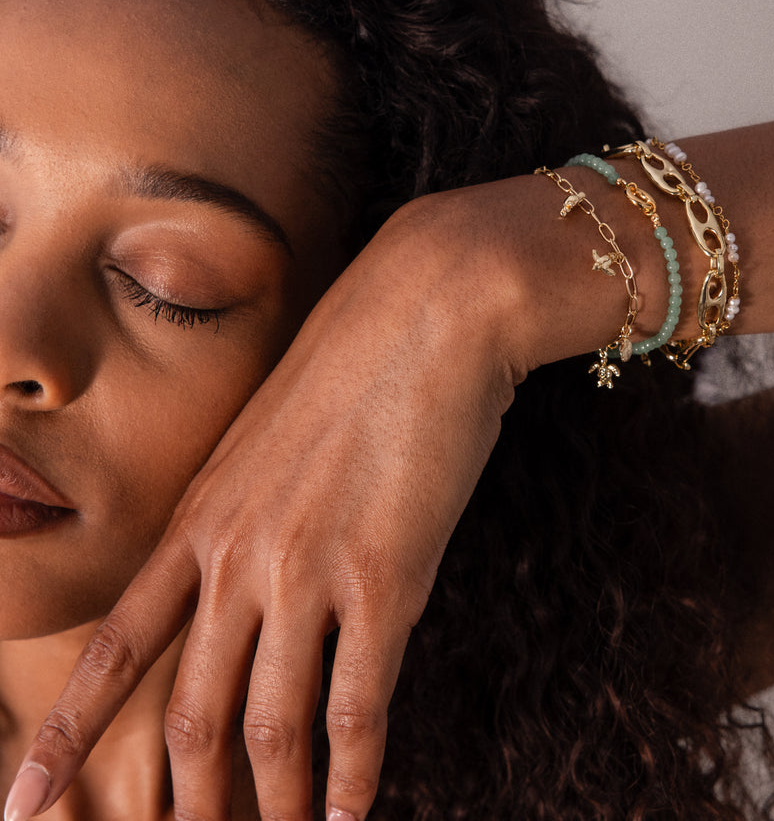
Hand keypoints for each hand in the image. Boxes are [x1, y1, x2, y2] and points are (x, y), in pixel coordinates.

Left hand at [3, 195, 519, 820]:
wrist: (428, 308)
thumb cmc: (357, 361)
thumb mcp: (275, 432)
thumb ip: (254, 506)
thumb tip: (260, 567)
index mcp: (203, 515)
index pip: (117, 647)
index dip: (71, 732)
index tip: (25, 805)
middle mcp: (241, 555)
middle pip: (192, 714)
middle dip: (185, 802)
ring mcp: (309, 570)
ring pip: (271, 729)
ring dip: (271, 808)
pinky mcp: (385, 579)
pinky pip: (357, 706)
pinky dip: (352, 776)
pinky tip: (351, 815)